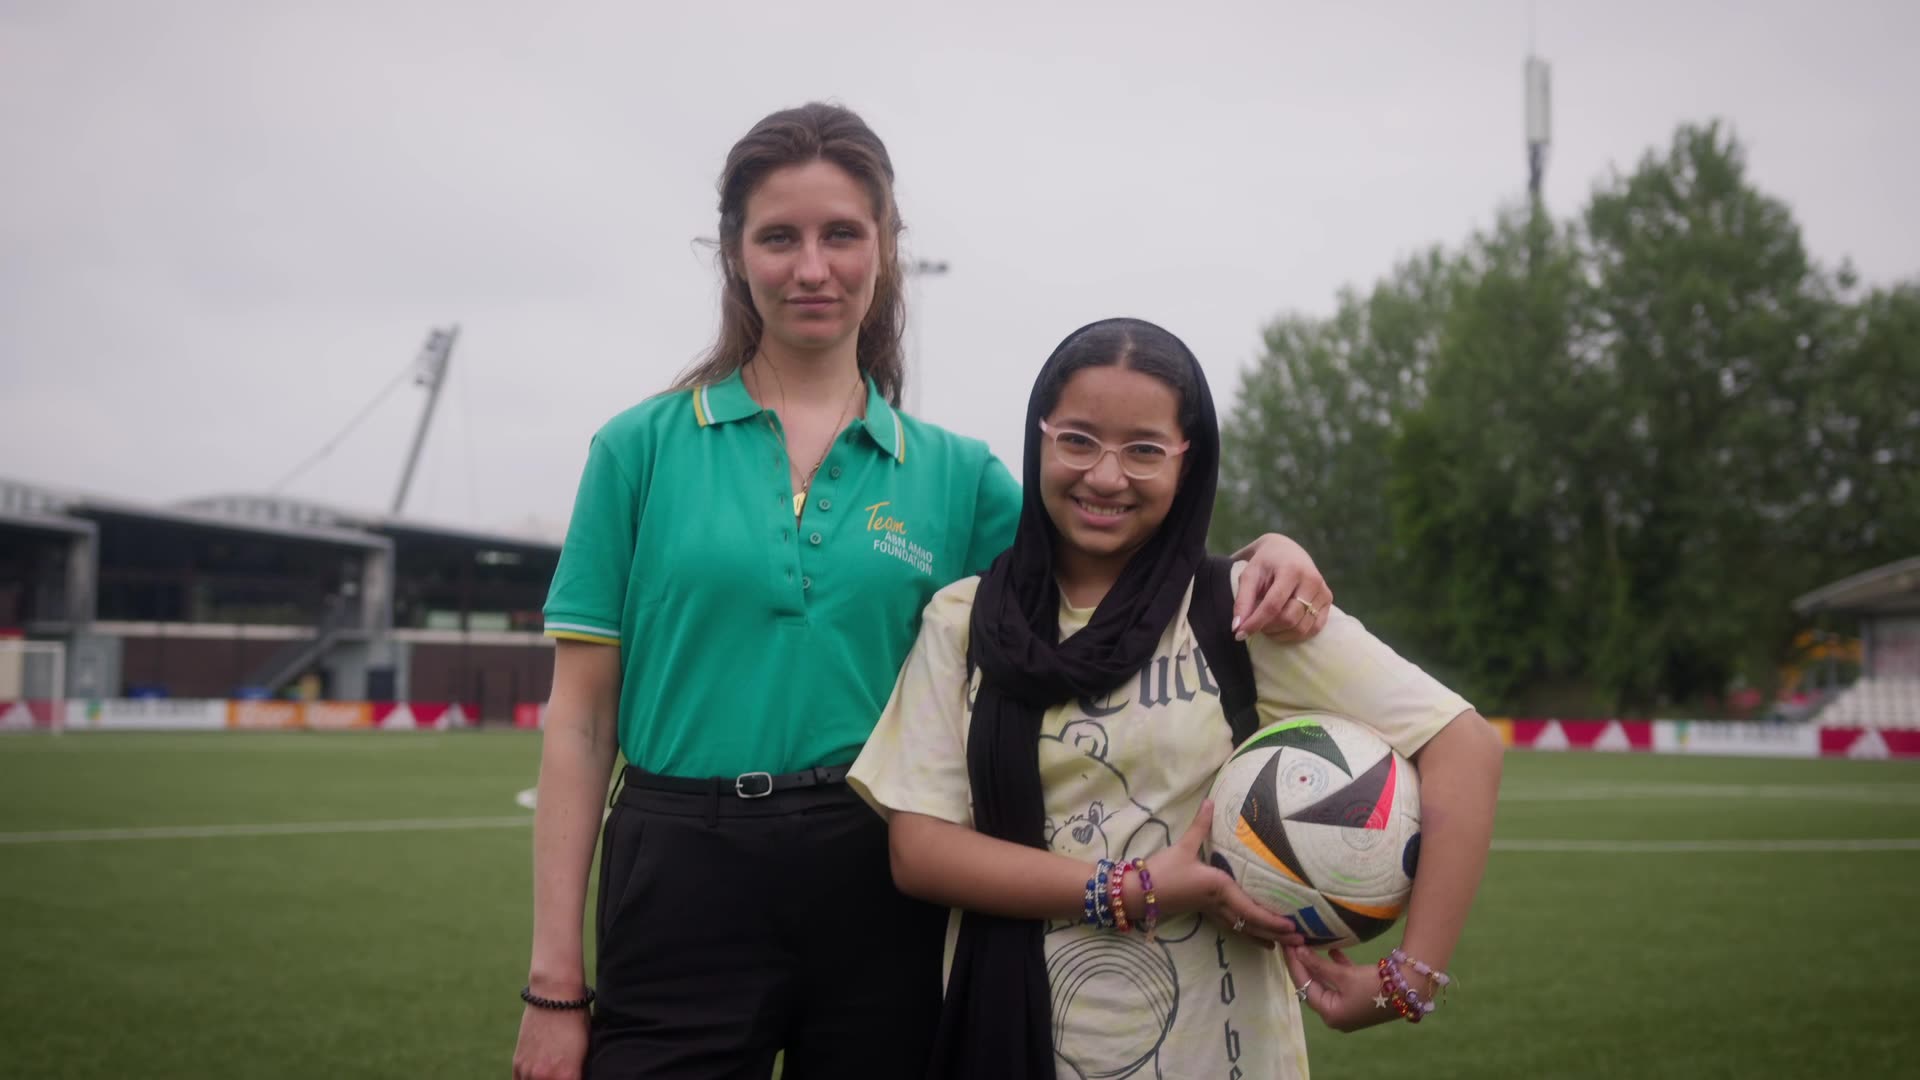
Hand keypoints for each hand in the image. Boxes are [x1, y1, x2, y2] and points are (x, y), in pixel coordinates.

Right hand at [512, 1004, 588, 1079]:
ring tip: (549, 1072)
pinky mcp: (518, 1062)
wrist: (554, 996)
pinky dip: (528, 1079)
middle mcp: (545, 1077)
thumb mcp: (584, 1050)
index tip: (573, 1075)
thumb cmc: (576, 1020)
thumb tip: (574, 1077)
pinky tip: (536, 1074)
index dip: (573, 1079)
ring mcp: (528, 1071)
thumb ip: (576, 1072)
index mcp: (567, 1076)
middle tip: (559, 1072)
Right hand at [1139, 801, 1305, 947]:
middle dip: (1276, 934)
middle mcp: (1219, 903)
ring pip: (1242, 928)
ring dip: (1262, 936)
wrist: (1138, 893)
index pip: (1251, 910)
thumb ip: (1200, 825)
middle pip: (1251, 924)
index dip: (1273, 920)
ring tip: (1281, 945)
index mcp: (1219, 888)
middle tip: (1299, 943)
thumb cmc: (1162, 871)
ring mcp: (1210, 911)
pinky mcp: (1203, 912)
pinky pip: (1231, 926)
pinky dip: (1246, 932)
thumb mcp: (1183, 846)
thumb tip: (1210, 801)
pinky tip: (1252, 935)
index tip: (1292, 927)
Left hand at [1230, 534, 1331, 641]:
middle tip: (1255, 625)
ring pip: (1301, 628)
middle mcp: (1312, 580)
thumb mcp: (1249, 576)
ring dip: (1280, 634)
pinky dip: (1295, 635)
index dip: (1256, 622)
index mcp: (1291, 570)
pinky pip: (1314, 629)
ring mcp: (1323, 591)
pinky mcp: (1328, 600)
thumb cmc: (1265, 564)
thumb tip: (1237, 628)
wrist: (1287, 551)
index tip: (1240, 634)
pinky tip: (1282, 628)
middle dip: (1268, 628)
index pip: (1273, 605)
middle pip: (1289, 618)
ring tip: (1267, 626)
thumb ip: (1242, 601)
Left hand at [1283, 945, 1398, 1032]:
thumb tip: (1298, 952)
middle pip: (1313, 985)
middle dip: (1304, 964)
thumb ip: (1318, 964)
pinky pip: (1342, 983)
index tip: (1286, 946)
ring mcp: (1348, 1008)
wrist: (1410, 989)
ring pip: (1327, 983)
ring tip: (1308, 944)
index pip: (1304, 986)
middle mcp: (1336, 1015)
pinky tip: (1333, 949)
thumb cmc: (1374, 986)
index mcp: (1330, 1014)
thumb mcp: (1343, 975)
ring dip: (1319, 965)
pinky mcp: (1358, 999)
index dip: (1294, 965)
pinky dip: (1336, 967)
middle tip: (1292, 943)